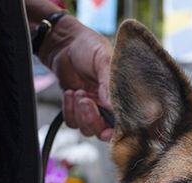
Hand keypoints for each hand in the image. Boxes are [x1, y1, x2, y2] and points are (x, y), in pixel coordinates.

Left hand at [39, 16, 113, 139]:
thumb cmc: (89, 46)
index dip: (121, 129)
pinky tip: (70, 93)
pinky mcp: (77, 108)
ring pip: (88, 130)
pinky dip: (68, 110)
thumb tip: (111, 106)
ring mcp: (94, 109)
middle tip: (86, 100)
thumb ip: (109, 84)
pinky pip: (73, 123)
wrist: (64, 42)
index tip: (110, 126)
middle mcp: (110, 107)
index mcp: (124, 97)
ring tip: (78, 92)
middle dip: (93, 120)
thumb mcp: (104, 60)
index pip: (128, 122)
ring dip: (80, 113)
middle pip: (106, 132)